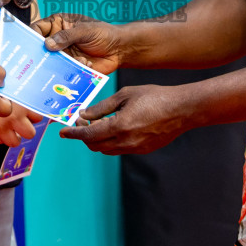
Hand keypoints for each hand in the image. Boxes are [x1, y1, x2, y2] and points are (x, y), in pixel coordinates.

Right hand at [0, 105, 44, 146]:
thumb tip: (3, 79)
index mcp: (10, 103)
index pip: (31, 113)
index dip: (28, 108)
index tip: (23, 102)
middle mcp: (5, 119)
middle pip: (29, 132)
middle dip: (28, 125)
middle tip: (23, 117)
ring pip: (14, 142)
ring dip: (15, 134)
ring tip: (12, 124)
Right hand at [36, 13, 127, 74]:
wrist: (119, 50)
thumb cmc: (103, 33)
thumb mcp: (85, 30)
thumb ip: (67, 36)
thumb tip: (47, 44)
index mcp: (58, 25)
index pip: (38, 29)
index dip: (31, 36)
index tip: (28, 46)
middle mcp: (57, 40)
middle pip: (40, 48)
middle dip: (41, 55)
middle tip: (40, 60)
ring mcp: (63, 55)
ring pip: (50, 62)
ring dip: (60, 63)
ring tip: (73, 61)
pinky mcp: (69, 67)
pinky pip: (62, 71)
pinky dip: (72, 69)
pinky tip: (86, 63)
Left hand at [59, 85, 190, 155]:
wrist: (182, 109)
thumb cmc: (154, 96)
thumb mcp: (125, 95)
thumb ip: (102, 107)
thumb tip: (84, 115)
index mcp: (119, 127)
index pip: (88, 135)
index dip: (73, 133)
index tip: (63, 132)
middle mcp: (125, 142)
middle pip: (95, 146)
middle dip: (84, 136)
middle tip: (80, 123)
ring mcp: (135, 148)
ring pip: (106, 150)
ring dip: (97, 140)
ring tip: (96, 124)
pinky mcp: (143, 150)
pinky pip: (119, 149)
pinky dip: (110, 142)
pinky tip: (113, 128)